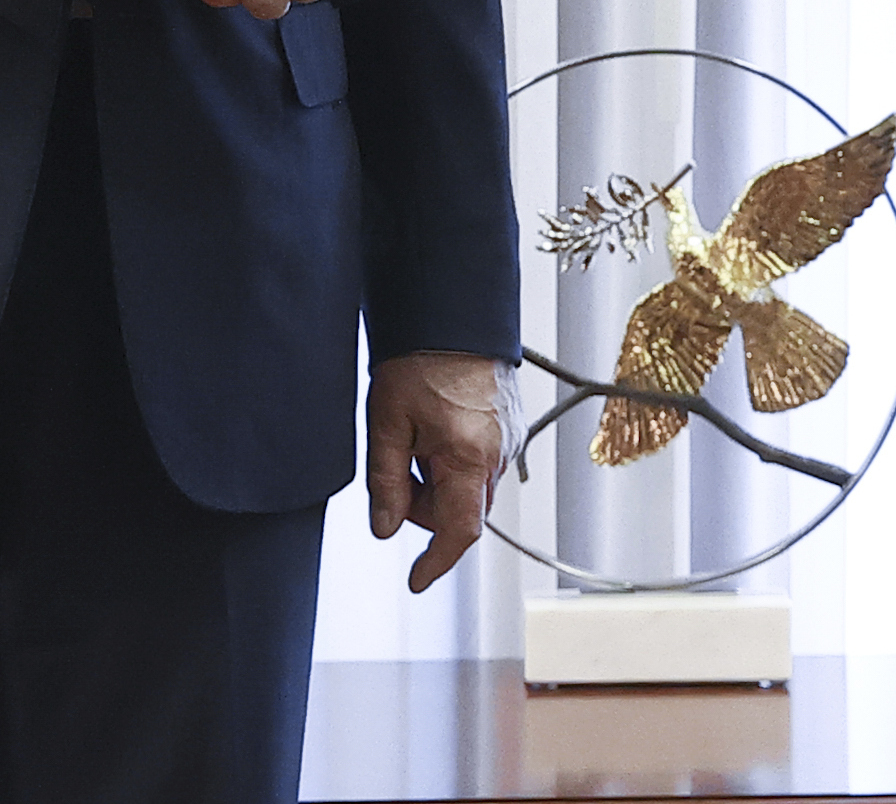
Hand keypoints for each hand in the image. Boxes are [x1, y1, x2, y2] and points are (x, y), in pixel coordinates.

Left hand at [365, 351, 514, 592]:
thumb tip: (384, 528)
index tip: (416, 581)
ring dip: (437, 481)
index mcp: (470, 459)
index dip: (436, 563)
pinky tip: (433, 428)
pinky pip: (479, 463)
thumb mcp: (387, 423)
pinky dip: (453, 461)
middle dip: (424, 506)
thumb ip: (385, 483)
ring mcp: (510, 440)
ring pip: (468, 488)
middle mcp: (499, 455)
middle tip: (395, 466)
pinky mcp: (510, 426)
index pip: (459, 533)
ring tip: (413, 435)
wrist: (453, 314)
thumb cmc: (420, 360)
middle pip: (460, 511)